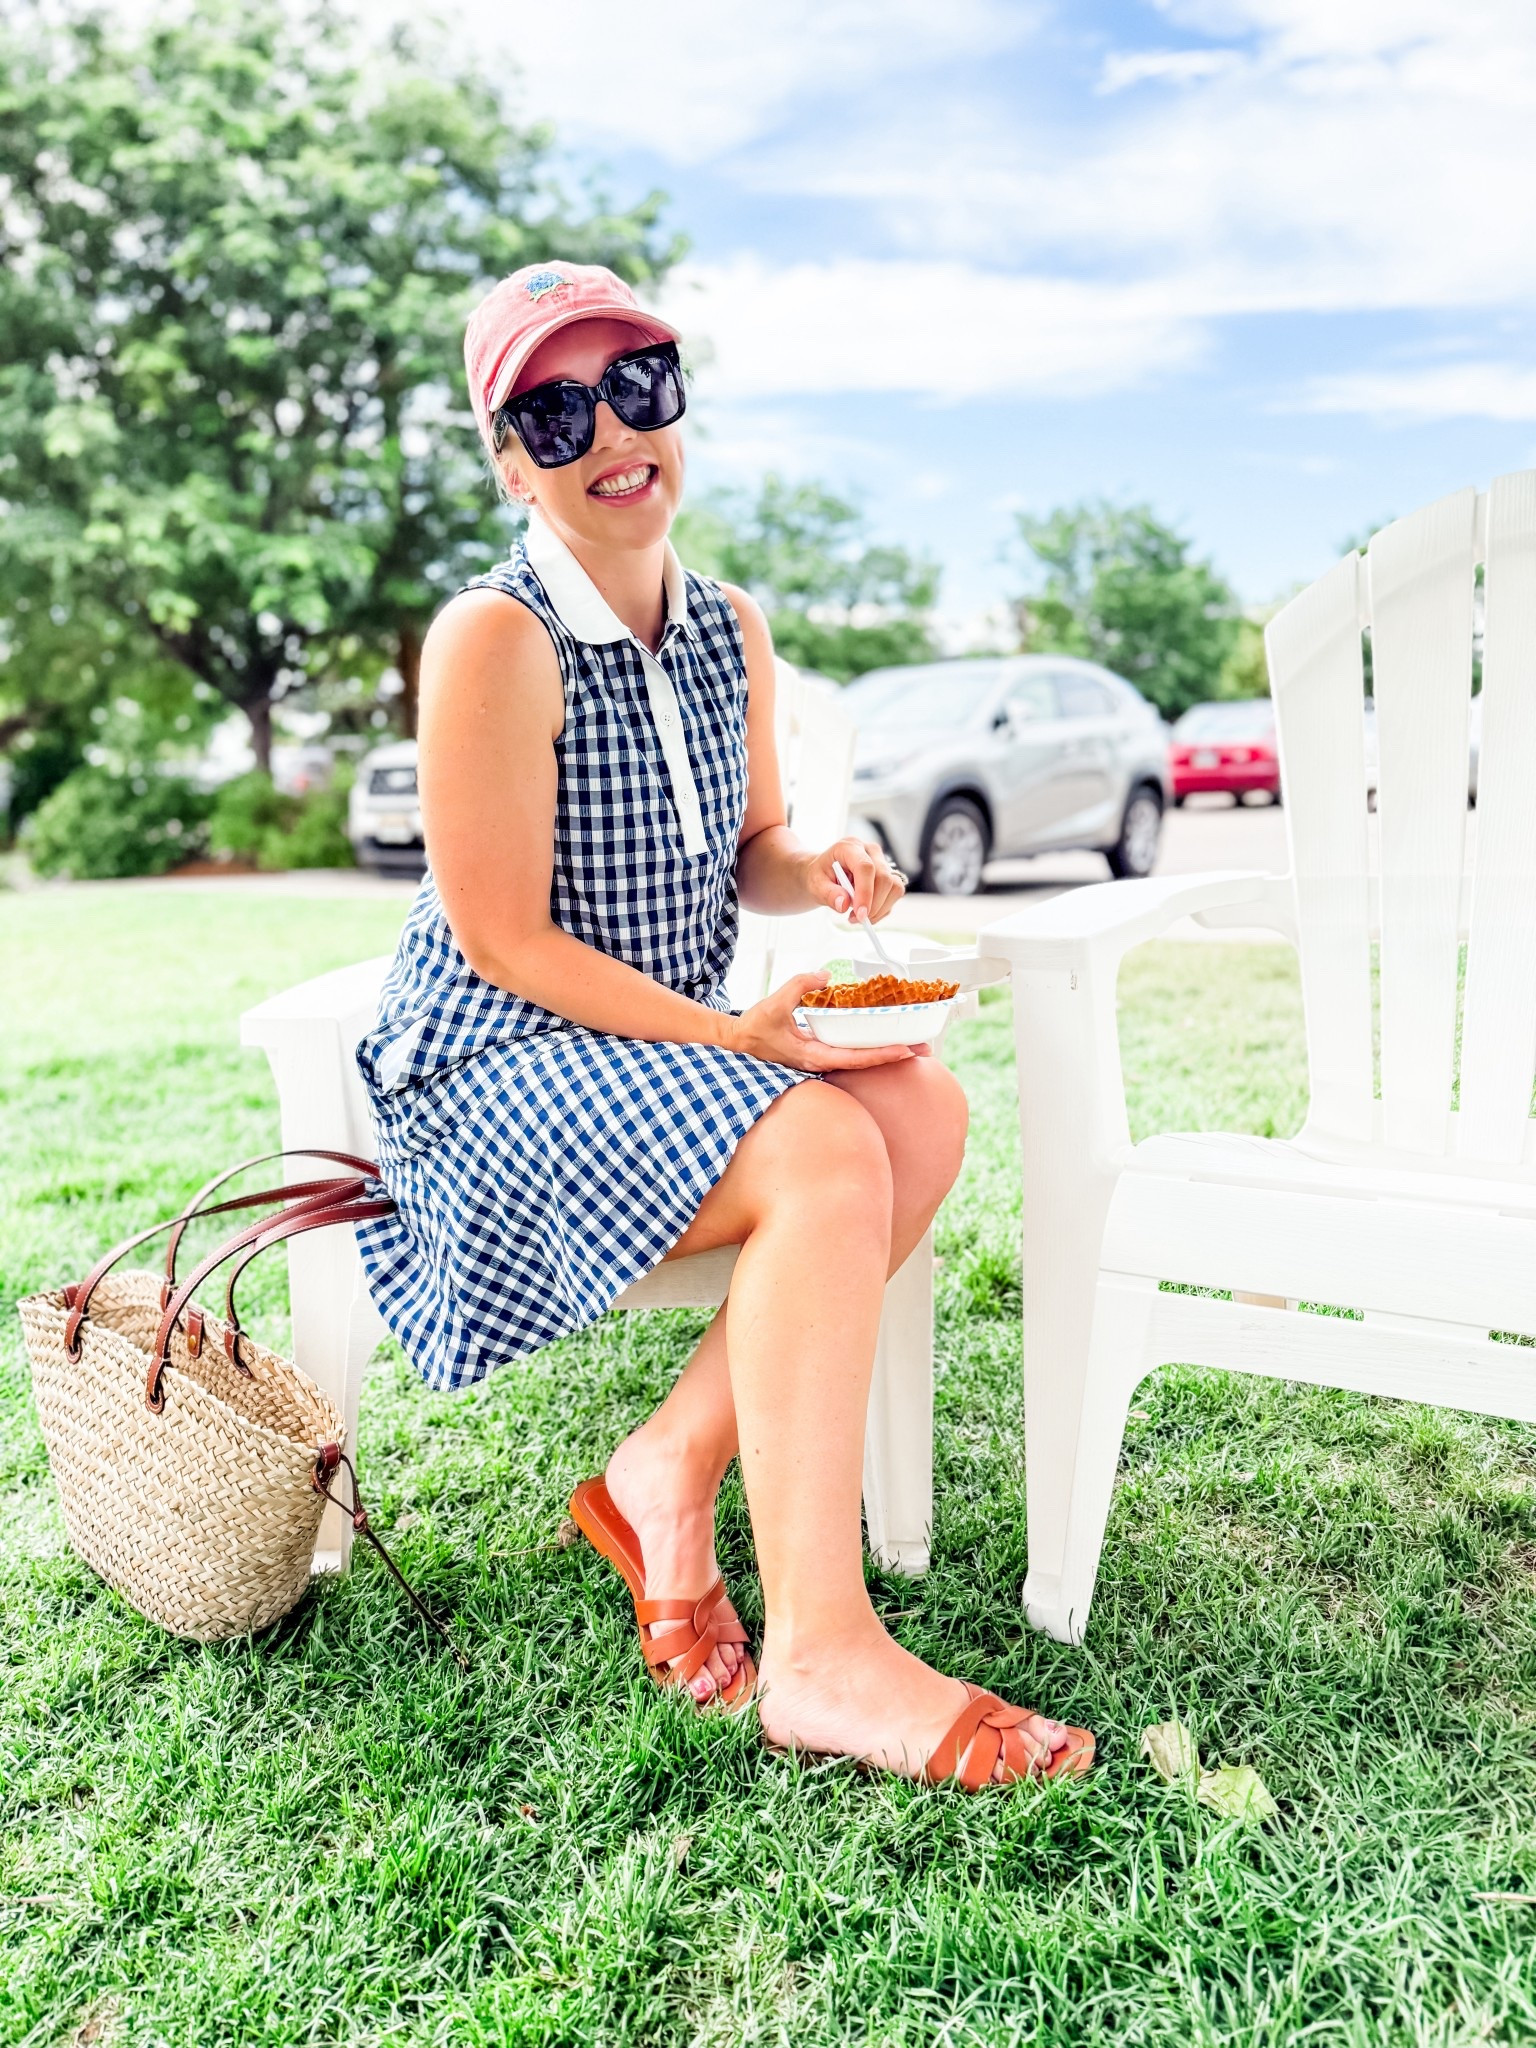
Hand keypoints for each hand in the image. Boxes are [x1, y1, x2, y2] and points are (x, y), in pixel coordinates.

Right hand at [724, 972, 920, 1071]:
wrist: (738, 1042)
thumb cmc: (753, 1029)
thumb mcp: (774, 1004)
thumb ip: (800, 985)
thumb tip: (826, 975)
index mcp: (814, 1057)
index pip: (856, 1058)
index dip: (882, 1054)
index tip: (905, 1049)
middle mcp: (822, 1062)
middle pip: (867, 1062)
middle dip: (896, 1054)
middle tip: (926, 1048)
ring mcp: (822, 1059)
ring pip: (861, 1057)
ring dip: (887, 1051)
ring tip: (915, 1044)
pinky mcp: (821, 1051)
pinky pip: (852, 1050)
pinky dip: (870, 1045)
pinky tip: (884, 1036)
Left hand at [803, 837, 905, 924]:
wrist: (824, 874)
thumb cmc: (820, 876)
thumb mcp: (815, 884)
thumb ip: (828, 893)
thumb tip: (843, 904)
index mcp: (850, 847)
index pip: (865, 867)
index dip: (865, 892)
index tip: (860, 913)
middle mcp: (870, 851)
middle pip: (883, 878)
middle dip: (873, 904)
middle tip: (856, 919)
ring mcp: (882, 862)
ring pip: (894, 887)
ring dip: (879, 908)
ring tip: (858, 916)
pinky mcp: (888, 875)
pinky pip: (894, 895)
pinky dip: (882, 910)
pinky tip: (865, 912)